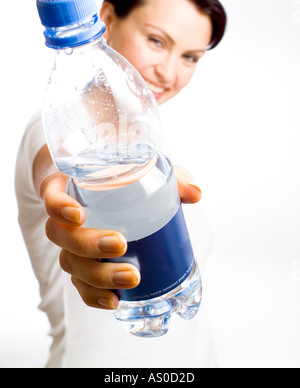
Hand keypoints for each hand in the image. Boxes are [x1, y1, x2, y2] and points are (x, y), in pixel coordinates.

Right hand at [36, 147, 201, 309]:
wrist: (102, 192)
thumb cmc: (120, 179)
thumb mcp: (142, 171)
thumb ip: (168, 178)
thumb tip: (195, 193)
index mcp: (70, 188)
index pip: (51, 196)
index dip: (59, 207)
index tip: (79, 214)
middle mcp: (64, 219)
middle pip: (60, 237)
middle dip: (88, 245)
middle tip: (121, 245)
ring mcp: (70, 245)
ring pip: (70, 264)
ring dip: (97, 275)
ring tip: (131, 277)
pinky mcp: (81, 266)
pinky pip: (79, 284)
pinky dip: (94, 296)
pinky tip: (115, 300)